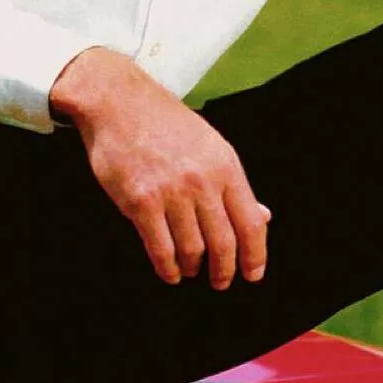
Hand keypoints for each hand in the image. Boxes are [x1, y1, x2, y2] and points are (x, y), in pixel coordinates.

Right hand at [51, 47, 270, 289]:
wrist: (119, 101)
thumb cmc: (165, 122)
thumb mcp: (210, 144)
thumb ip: (233, 184)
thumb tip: (263, 216)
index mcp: (225, 165)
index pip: (250, 222)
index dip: (255, 255)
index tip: (253, 273)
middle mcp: (202, 180)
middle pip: (224, 243)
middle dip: (224, 270)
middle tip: (221, 281)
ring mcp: (171, 192)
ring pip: (192, 250)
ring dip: (194, 267)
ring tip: (191, 269)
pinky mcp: (141, 201)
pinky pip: (161, 249)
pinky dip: (168, 268)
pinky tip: (170, 271)